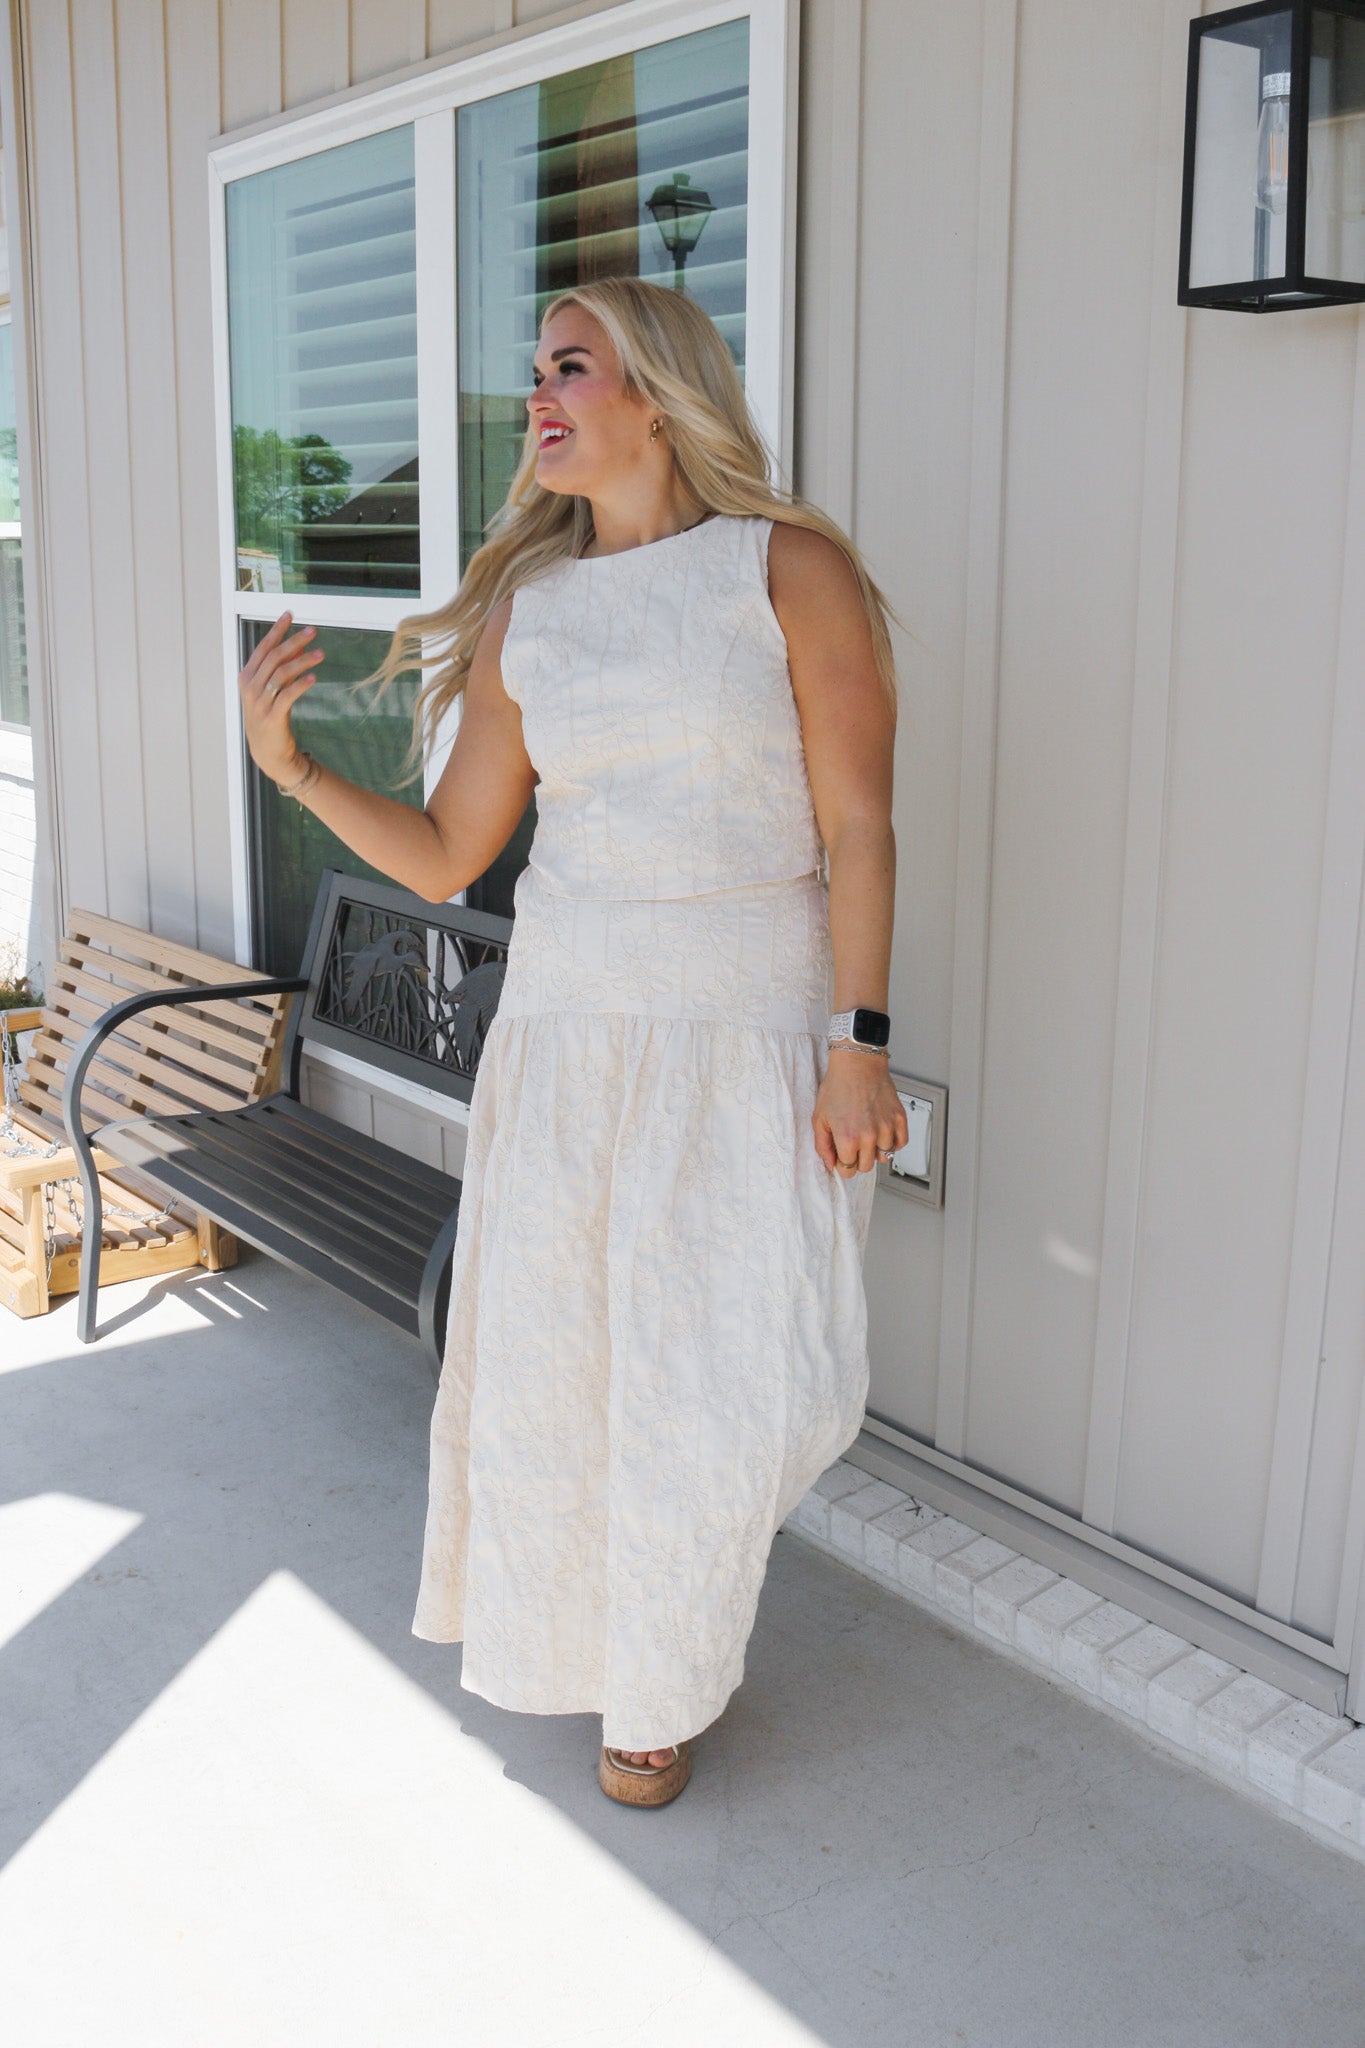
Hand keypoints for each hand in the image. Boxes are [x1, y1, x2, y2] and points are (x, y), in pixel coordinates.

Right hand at [238, 610, 324, 782]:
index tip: (290, 614)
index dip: (276, 630)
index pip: (262, 648)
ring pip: (281, 674)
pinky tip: (313, 677)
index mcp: (247, 677)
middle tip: (313, 631)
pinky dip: (300, 684)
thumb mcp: (274, 689)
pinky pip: (287, 696)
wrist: (268, 752)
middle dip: (293, 641)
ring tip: (321, 654)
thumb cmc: (272, 716)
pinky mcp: (272, 717)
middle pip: (274, 657)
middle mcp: (250, 688)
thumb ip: (284, 668)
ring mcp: (259, 703)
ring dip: (302, 661)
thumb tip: (300, 644)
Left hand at [812, 1047, 908, 1176]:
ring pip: (884, 1157)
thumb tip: (830, 1163)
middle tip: (853, 1143)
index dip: (842, 1163)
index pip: (847, 1170)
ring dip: (875, 1150)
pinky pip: (900, 1144)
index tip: (842, 1155)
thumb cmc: (838, 1085)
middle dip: (857, 1158)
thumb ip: (822, 1145)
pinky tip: (882, 1132)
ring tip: (867, 1134)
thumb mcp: (819, 1117)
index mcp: (848, 1138)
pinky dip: (892, 1142)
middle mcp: (869, 1136)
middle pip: (866, 1167)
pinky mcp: (899, 1119)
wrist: (857, 1063)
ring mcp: (887, 1128)